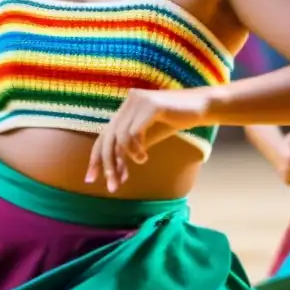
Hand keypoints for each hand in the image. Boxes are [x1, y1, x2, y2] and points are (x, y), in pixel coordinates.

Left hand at [86, 88, 211, 192]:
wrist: (199, 106)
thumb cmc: (172, 122)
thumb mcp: (147, 139)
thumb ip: (130, 151)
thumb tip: (116, 173)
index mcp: (123, 111)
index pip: (102, 137)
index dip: (95, 159)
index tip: (90, 179)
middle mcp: (126, 104)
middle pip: (107, 139)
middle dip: (108, 165)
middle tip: (113, 186)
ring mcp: (137, 102)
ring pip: (119, 137)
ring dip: (126, 157)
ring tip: (141, 162)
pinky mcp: (150, 105)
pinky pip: (134, 132)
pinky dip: (136, 148)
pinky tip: (144, 156)